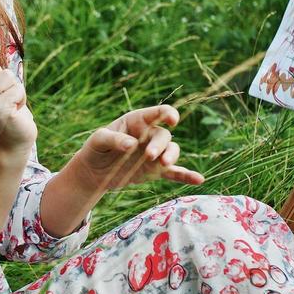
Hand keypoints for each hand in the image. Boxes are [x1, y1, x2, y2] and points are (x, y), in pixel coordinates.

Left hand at [70, 104, 204, 192]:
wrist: (94, 172)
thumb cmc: (95, 149)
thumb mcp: (98, 141)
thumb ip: (113, 139)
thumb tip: (131, 144)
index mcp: (137, 122)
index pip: (157, 113)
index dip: (167, 114)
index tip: (172, 120)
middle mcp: (149, 136)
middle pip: (164, 136)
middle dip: (160, 145)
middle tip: (149, 156)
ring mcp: (155, 154)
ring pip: (172, 151)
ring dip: (172, 156)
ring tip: (164, 164)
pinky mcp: (155, 171)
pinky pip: (174, 173)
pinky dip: (186, 176)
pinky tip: (199, 180)